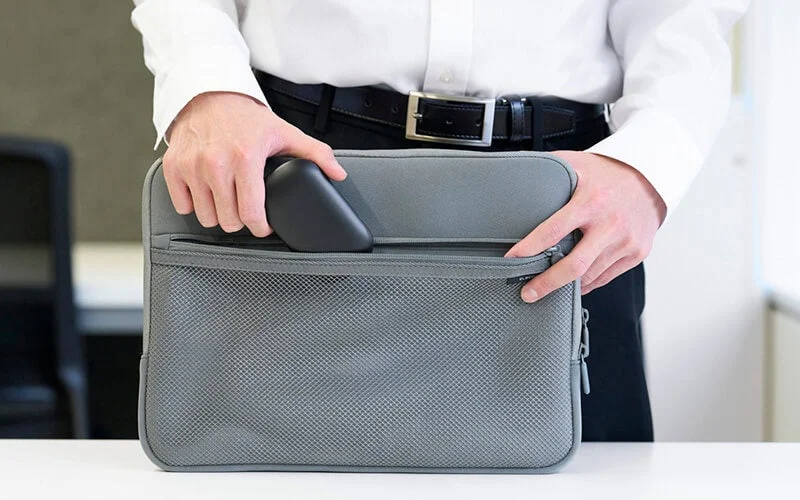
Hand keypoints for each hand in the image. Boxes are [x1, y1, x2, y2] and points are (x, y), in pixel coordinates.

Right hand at [162, 91, 346, 236]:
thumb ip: (315, 154)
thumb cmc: (245, 116)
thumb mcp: (284, 132)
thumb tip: (338, 174)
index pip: (251, 213)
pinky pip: (182, 205)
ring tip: (227, 201)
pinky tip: (206, 194)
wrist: (208, 93)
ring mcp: (192, 166)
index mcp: (245, 158)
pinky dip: (193, 204)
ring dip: (218, 215)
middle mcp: (216, 164)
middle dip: (240, 220)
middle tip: (246, 209)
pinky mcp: (173, 167)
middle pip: (229, 221)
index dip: (260, 227)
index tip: (263, 226)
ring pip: (206, 217)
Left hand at [504, 151, 666, 300]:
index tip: (511, 260)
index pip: (553, 230)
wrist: (654, 176)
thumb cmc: (610, 172)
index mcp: (591, 201)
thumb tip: (518, 176)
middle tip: (527, 293)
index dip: (529, 248)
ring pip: (589, 276)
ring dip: (565, 286)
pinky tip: (572, 283)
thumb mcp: (579, 164)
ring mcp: (626, 242)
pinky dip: (586, 283)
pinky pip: (605, 277)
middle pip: (574, 265)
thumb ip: (550, 170)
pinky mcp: (636, 253)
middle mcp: (610, 224)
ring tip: (545, 287)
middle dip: (546, 283)